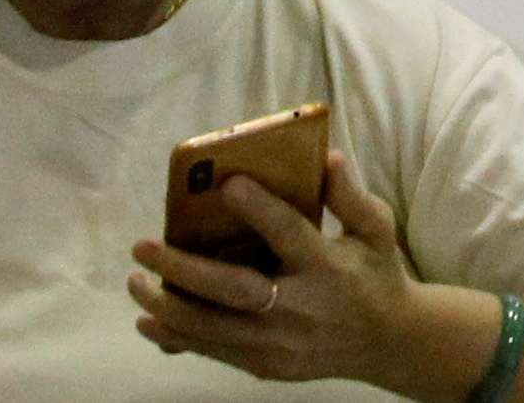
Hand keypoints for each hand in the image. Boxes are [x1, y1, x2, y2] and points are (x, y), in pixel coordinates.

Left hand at [124, 159, 457, 390]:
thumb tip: (327, 158)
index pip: (290, 235)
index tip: (227, 184)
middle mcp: (301, 307)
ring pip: (210, 328)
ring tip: (135, 283)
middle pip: (234, 290)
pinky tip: (149, 321)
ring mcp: (280, 343)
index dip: (259, 209)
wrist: (388, 341)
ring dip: (166, 306)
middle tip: (143, 247)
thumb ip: (350, 196)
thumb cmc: (377, 273)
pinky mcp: (265, 365)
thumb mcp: (378, 229)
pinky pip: (213, 351)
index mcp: (329, 266)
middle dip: (183, 269)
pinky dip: (176, 337)